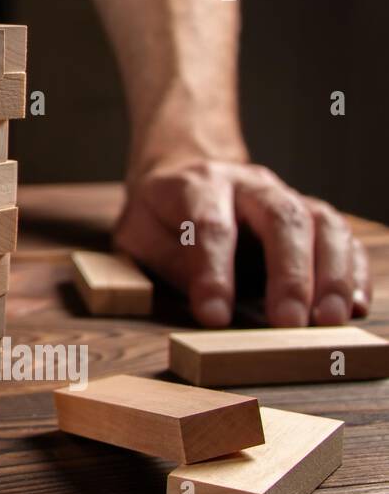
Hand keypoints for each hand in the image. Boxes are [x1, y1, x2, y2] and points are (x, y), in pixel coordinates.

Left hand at [115, 160, 371, 327]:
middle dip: (290, 273)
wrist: (188, 170)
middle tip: (289, 323)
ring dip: (332, 274)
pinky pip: (343, 239)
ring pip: (323, 224)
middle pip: (282, 219)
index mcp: (199, 185)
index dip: (214, 273)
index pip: (211, 227)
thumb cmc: (161, 214)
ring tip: (329, 321)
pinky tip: (353, 306)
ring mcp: (287, 197)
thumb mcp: (139, 234)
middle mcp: (251, 185)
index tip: (215, 317)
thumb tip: (207, 305)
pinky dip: (353, 272)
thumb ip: (167, 263)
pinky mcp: (312, 217)